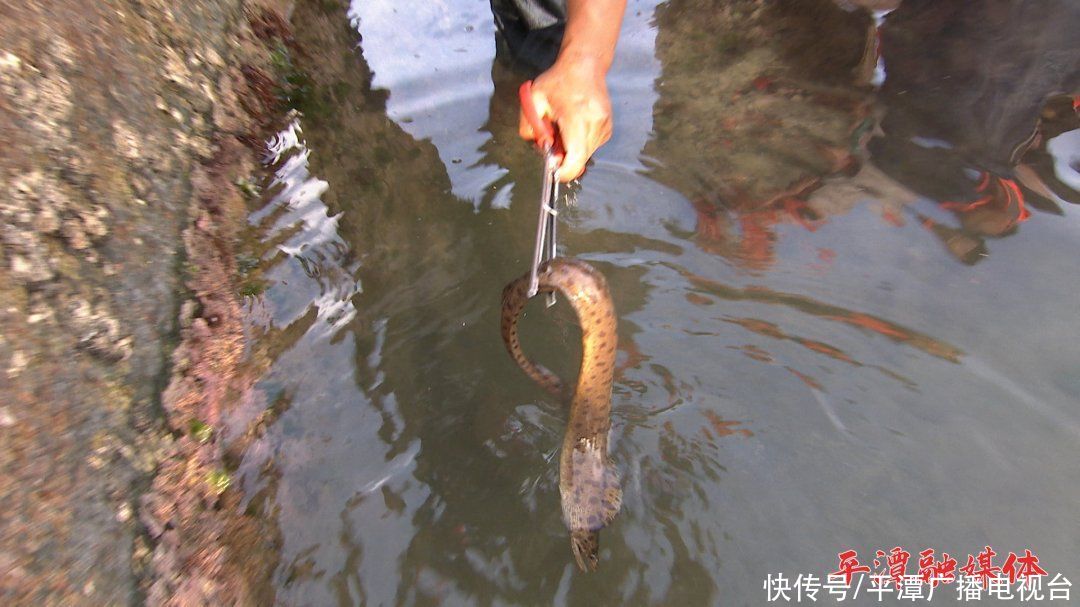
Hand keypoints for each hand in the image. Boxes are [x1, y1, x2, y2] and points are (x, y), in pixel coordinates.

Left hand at [519, 58, 612, 181]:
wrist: (585, 65)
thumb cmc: (559, 81)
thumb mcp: (533, 99)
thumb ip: (529, 127)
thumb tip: (540, 146)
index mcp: (577, 119)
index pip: (575, 160)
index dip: (563, 171)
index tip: (554, 168)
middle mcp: (595, 126)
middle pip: (578, 160)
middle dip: (563, 156)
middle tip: (553, 136)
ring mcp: (605, 128)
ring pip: (584, 154)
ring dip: (571, 148)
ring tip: (565, 125)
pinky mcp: (608, 129)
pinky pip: (591, 146)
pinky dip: (580, 142)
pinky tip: (575, 124)